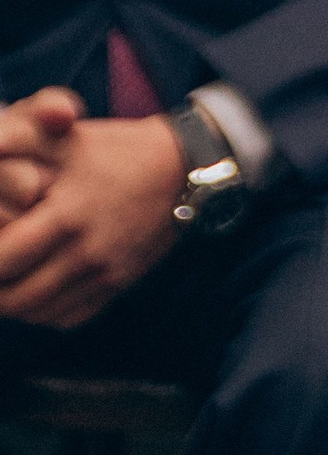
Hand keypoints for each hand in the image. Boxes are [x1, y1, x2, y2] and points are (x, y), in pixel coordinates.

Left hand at [0, 112, 185, 328]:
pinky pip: (68, 318)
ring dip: (14, 304)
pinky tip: (36, 291)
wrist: (182, 168)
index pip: (4, 259)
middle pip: (16, 297)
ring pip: (39, 313)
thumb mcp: (64, 136)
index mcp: (67, 215)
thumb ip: (17, 139)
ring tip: (6, 282)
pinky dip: (44, 313)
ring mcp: (104, 274)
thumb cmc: (115, 149)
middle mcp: (86, 252)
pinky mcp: (117, 285)